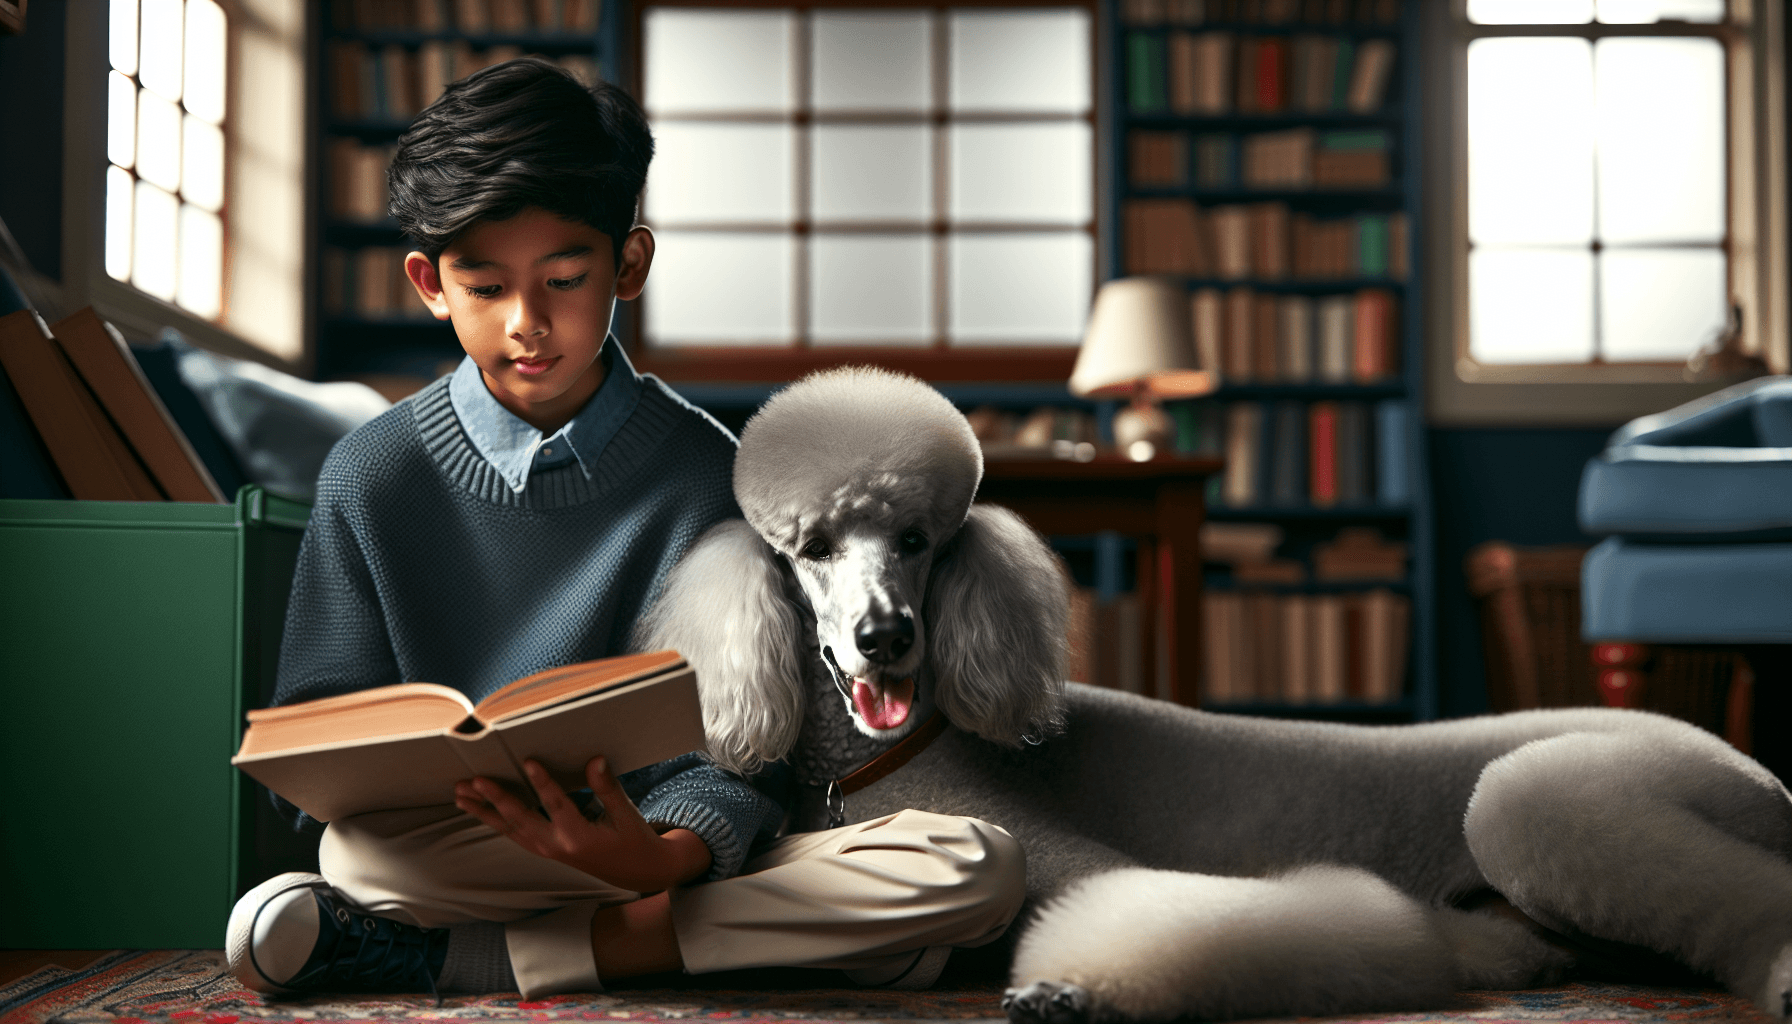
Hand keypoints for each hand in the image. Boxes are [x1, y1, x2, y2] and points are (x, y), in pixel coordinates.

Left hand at [453, 756, 712, 892]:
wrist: (636, 872)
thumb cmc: (633, 841)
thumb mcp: (626, 814)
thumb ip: (607, 787)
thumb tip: (595, 760)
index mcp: (579, 837)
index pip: (557, 804)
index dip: (542, 782)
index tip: (527, 761)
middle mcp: (557, 846)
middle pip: (521, 820)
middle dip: (496, 799)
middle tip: (475, 780)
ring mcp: (548, 850)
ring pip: (509, 829)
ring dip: (484, 811)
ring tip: (461, 794)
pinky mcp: (544, 850)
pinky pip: (513, 834)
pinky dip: (494, 820)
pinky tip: (478, 809)